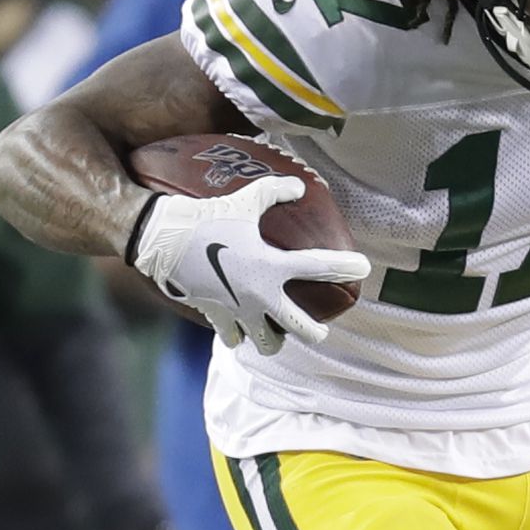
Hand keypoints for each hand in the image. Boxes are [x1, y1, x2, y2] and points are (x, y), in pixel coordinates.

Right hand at [126, 177, 369, 354]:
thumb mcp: (246, 198)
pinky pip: (232, 337)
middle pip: (301, 326)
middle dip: (316, 331)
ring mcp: (239, 311)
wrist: (166, 240)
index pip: (320, 268)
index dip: (345, 266)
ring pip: (266, 343)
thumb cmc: (208, 216)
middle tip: (321, 331)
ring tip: (275, 334)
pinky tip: (238, 330)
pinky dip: (237, 335)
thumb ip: (276, 191)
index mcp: (273, 267)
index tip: (363, 268)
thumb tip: (299, 186)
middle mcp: (261, 295)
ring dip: (273, 340)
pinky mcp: (216, 317)